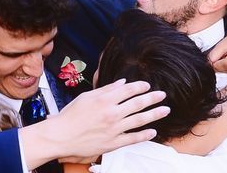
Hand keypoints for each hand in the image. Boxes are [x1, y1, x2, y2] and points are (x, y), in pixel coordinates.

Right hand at [20, 79, 168, 168]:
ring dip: (154, 114)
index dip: (139, 87)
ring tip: (165, 110)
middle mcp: (112, 113)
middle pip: (137, 103)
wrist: (62, 136)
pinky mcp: (113, 143)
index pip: (127, 90)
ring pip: (139, 120)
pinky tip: (152, 132)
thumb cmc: (70, 116)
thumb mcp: (86, 97)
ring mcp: (114, 129)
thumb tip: (121, 83)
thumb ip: (105, 89)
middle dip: (152, 98)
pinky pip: (133, 138)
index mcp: (104, 100)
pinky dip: (144, 135)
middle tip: (163, 95)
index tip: (147, 85)